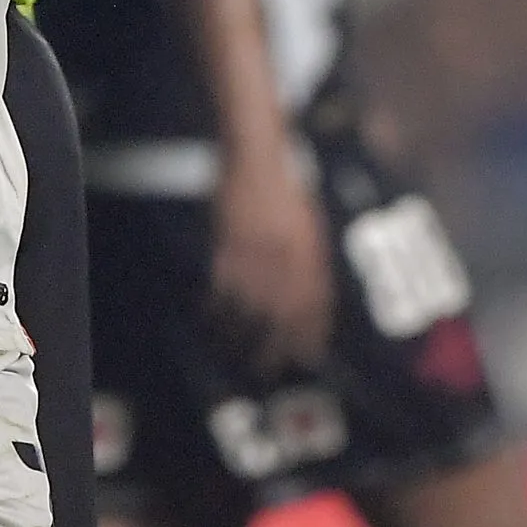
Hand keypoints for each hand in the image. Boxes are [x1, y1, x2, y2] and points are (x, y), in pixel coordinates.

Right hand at [210, 146, 336, 377]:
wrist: (257, 158)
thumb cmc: (287, 188)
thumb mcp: (310, 225)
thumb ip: (310, 260)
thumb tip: (310, 296)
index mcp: (311, 254)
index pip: (315, 306)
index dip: (311, 334)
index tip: (308, 355)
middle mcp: (287, 261)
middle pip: (284, 317)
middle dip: (279, 347)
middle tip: (270, 367)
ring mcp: (257, 257)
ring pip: (251, 310)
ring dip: (244, 336)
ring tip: (237, 354)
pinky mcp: (228, 249)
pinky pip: (222, 289)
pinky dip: (216, 308)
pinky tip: (211, 319)